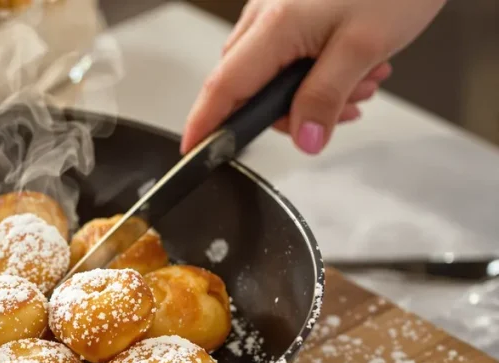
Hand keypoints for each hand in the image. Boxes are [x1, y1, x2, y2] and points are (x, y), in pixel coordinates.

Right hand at [181, 0, 446, 154]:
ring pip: (273, 74)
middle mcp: (264, 15)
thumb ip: (326, 99)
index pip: (223, 87)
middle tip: (340, 112)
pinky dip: (316, 71)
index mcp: (274, 25)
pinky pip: (288, 55)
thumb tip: (304, 138)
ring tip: (361, 81)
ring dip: (312, 92)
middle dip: (291, 112)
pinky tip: (353, 66)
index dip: (205, 125)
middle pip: (250, 87)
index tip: (193, 153)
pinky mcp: (292, 8)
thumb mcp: (364, 48)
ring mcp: (276, 10)